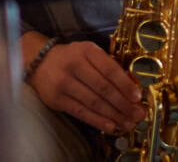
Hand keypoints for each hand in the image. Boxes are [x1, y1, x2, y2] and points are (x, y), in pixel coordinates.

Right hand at [27, 37, 146, 134]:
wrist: (40, 62)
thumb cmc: (72, 57)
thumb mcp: (89, 52)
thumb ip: (107, 65)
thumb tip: (130, 87)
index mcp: (87, 50)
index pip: (109, 69)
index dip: (125, 84)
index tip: (138, 97)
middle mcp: (74, 65)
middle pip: (103, 88)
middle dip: (123, 104)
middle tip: (137, 114)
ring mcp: (64, 83)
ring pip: (93, 102)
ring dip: (113, 115)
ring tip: (128, 123)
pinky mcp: (57, 99)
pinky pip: (81, 112)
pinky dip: (97, 120)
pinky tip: (111, 126)